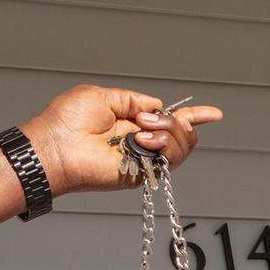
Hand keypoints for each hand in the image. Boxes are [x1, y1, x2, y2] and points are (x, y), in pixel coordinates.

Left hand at [17, 85, 224, 195]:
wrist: (55, 147)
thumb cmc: (66, 122)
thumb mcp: (103, 95)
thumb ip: (134, 99)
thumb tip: (158, 105)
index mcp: (130, 123)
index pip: (168, 120)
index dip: (193, 117)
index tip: (214, 113)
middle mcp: (139, 142)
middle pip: (182, 134)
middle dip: (176, 122)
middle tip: (148, 120)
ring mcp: (142, 159)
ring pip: (182, 147)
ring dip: (169, 133)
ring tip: (142, 131)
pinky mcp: (142, 174)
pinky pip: (171, 160)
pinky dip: (163, 145)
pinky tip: (143, 141)